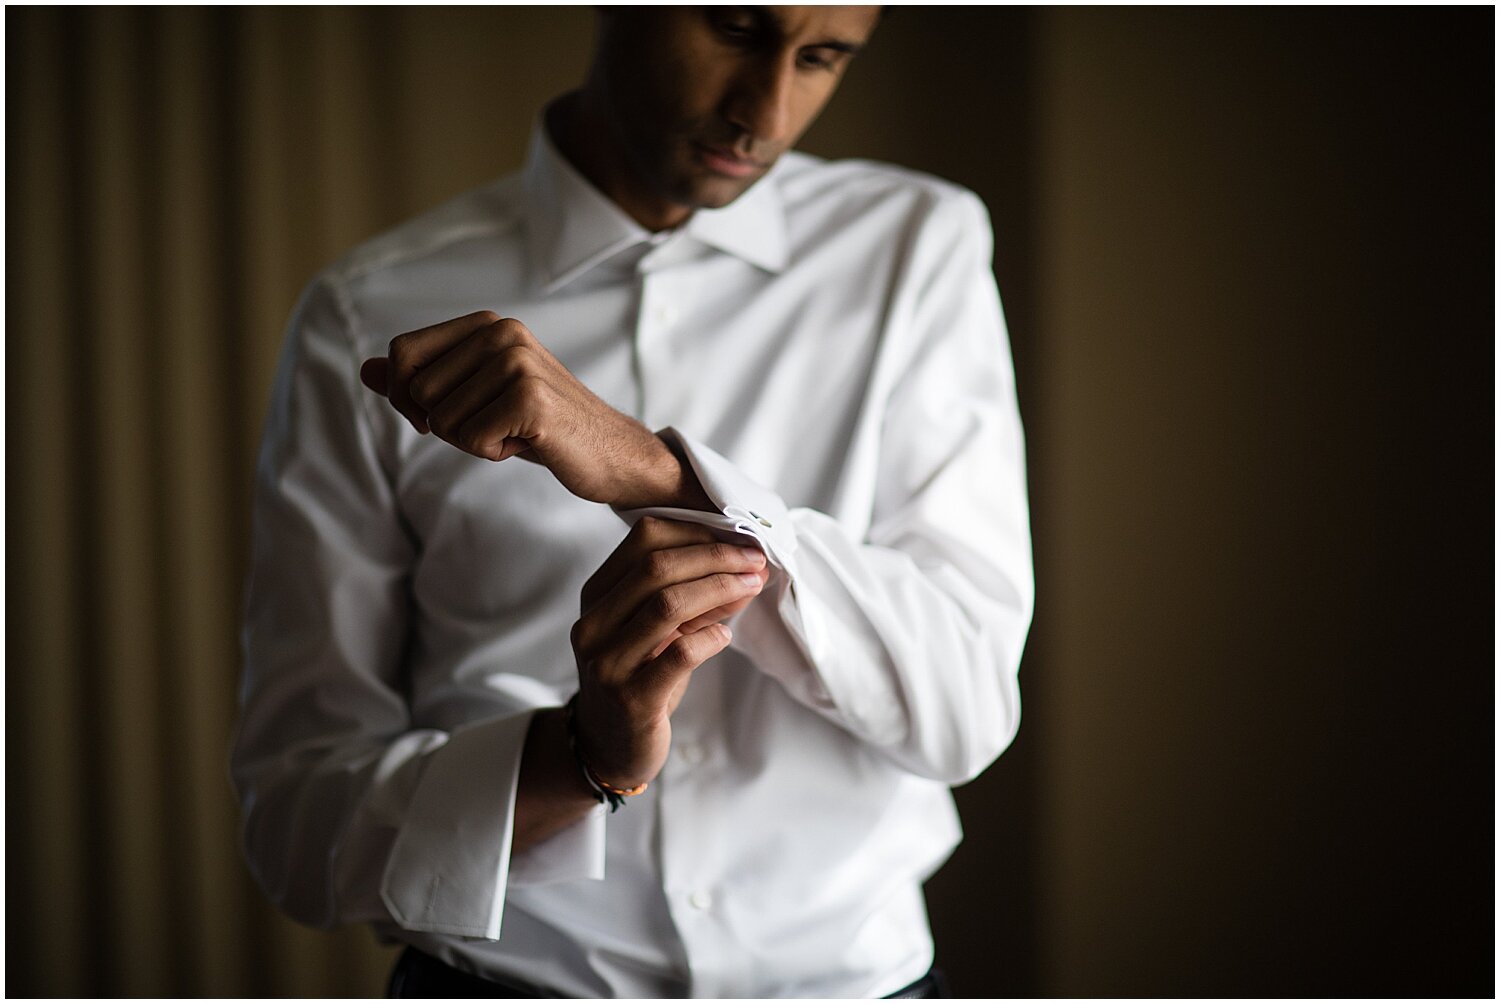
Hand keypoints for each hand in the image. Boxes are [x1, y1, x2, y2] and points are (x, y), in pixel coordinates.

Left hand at [359, 311, 709, 509]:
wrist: (610, 452)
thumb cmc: (539, 425)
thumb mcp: (475, 397)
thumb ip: (422, 381)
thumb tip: (367, 371)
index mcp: (487, 323)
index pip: (403, 355)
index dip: (410, 397)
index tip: (448, 414)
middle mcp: (502, 331)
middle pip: (418, 392)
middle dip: (449, 423)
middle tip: (498, 423)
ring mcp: (518, 362)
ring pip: (443, 420)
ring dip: (474, 440)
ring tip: (516, 431)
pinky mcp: (530, 398)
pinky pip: (472, 440)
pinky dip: (495, 453)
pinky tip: (530, 442)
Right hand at [568, 517, 771, 788]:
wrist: (609, 746)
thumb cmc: (641, 679)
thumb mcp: (663, 632)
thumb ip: (697, 599)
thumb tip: (746, 567)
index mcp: (597, 595)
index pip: (643, 538)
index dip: (696, 532)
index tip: (738, 538)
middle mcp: (593, 624)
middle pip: (656, 567)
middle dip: (715, 557)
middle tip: (754, 560)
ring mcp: (607, 662)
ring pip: (667, 604)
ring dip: (719, 589)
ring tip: (751, 587)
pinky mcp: (630, 698)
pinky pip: (679, 654)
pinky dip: (710, 637)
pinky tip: (725, 635)